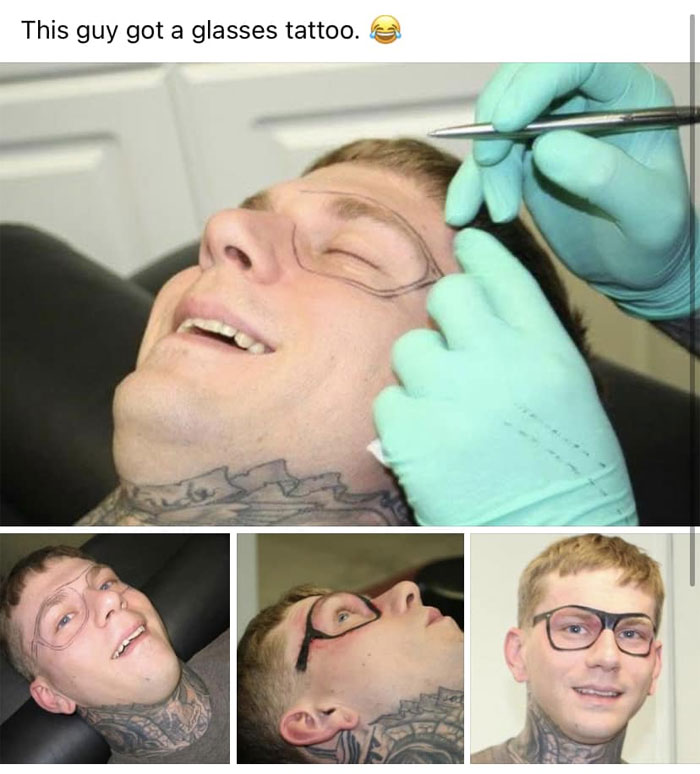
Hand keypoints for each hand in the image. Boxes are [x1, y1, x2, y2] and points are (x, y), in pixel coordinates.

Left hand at [373, 228, 636, 525]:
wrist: (549, 535)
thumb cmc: (563, 469)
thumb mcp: (566, 390)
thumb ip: (524, 338)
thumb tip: (477, 301)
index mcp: (548, 351)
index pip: (502, 275)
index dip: (478, 252)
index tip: (464, 241)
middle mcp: (500, 364)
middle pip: (447, 295)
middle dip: (443, 316)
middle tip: (450, 351)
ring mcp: (454, 399)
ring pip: (409, 349)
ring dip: (420, 375)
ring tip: (444, 411)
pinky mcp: (413, 437)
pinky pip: (387, 401)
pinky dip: (402, 419)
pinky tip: (427, 442)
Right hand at [445, 63, 697, 319]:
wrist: (635, 269)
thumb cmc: (654, 239)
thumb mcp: (646, 213)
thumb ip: (605, 176)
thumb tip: (546, 147)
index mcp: (627, 95)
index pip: (576, 62)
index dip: (535, 82)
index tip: (505, 123)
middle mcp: (586, 101)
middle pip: (524, 84)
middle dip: (497, 124)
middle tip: (488, 167)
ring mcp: (551, 129)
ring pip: (497, 125)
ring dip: (483, 167)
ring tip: (499, 213)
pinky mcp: (525, 158)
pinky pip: (487, 160)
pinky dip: (470, 184)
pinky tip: (463, 213)